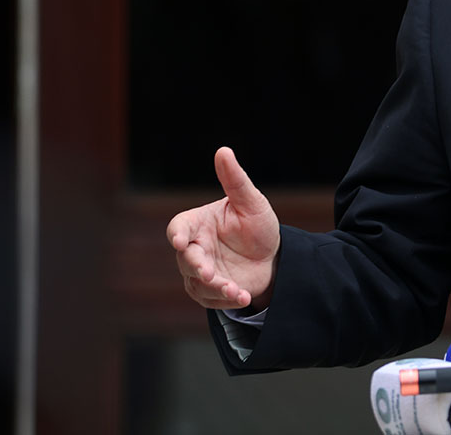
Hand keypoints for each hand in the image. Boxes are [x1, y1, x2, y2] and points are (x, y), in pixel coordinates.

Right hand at [166, 147, 280, 310]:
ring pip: (197, 282)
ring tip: (235, 290)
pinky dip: (225, 299)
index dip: (178, 234)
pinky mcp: (208, 292)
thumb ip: (235, 180)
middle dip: (197, 266)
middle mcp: (194, 248)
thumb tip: (223, 150)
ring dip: (214, 287)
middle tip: (209, 272)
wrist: (273, 258)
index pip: (179, 227)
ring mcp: (199, 272)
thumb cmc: (257, 226)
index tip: (182, 241)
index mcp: (198, 223)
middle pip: (186, 258)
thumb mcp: (251, 202)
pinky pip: (210, 299)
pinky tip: (243, 296)